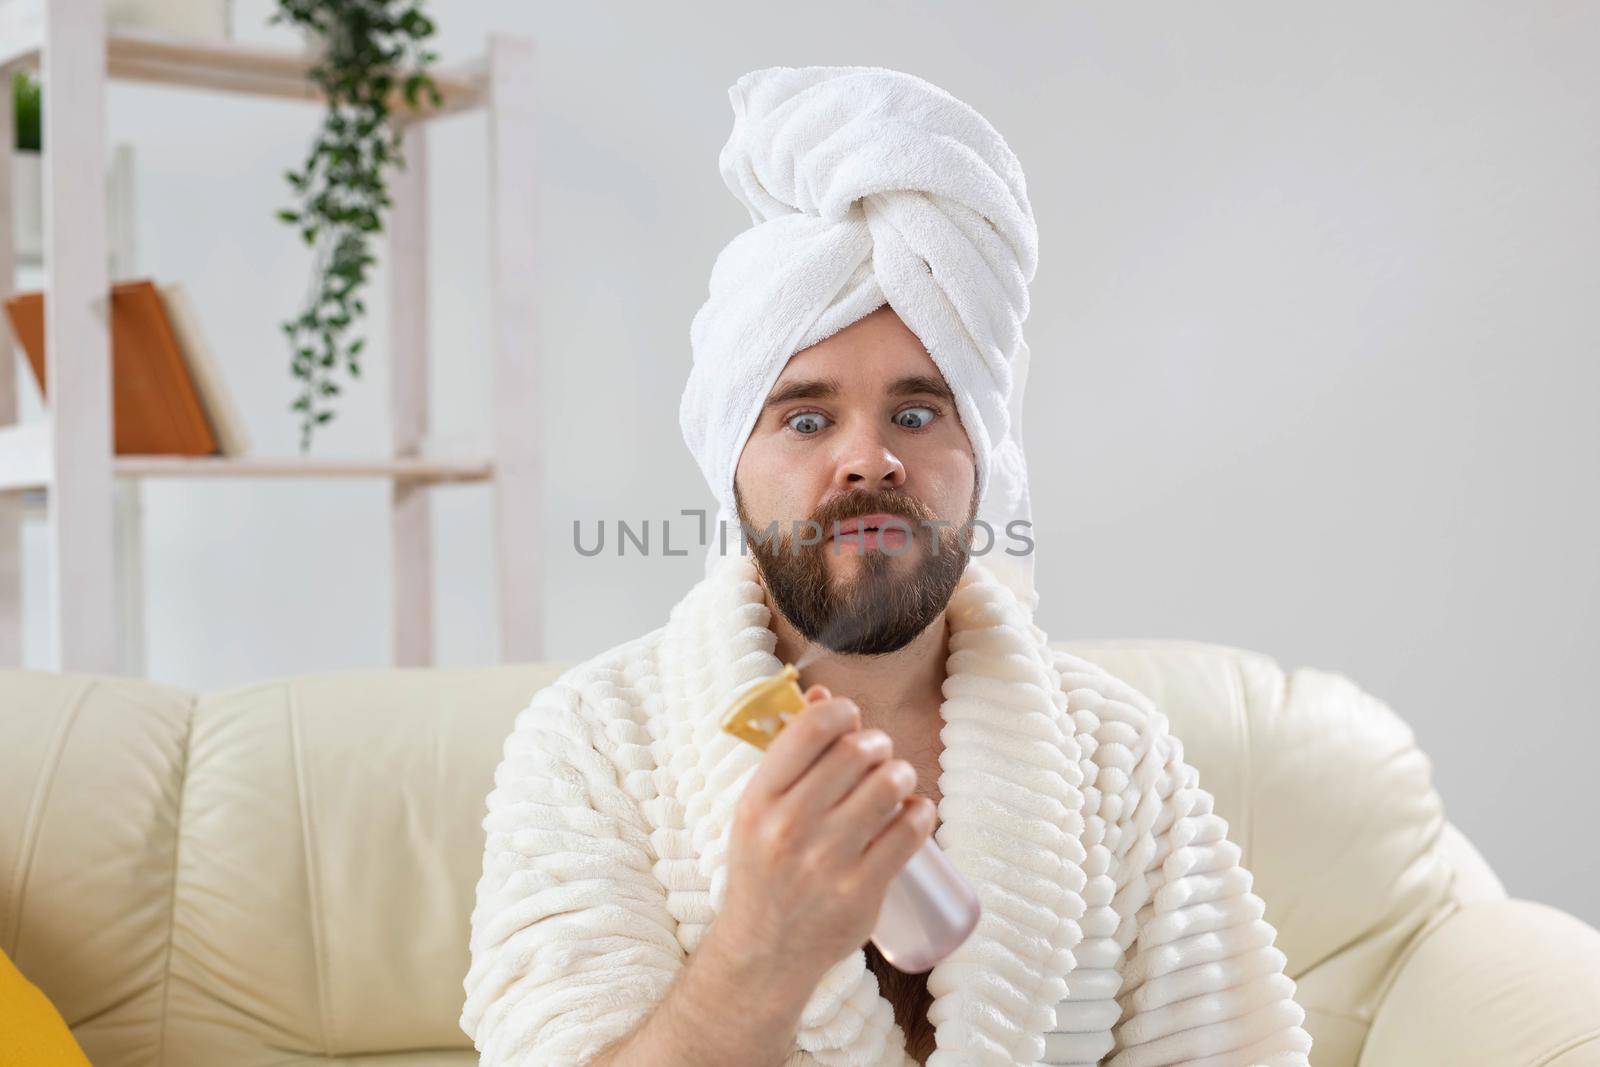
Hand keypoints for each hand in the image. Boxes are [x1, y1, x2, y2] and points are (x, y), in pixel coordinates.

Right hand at [713, 684, 936, 988]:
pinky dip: (921, 812)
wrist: (766, 949)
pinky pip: (910, 830)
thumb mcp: (760, 809)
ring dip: (901, 774)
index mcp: (759, 800)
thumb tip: (822, 696)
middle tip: (878, 755)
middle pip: (857, 751)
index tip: (852, 719)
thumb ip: (789, 754)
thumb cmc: (765, 867)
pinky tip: (912, 813)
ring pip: (889, 786)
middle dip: (877, 744)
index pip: (809, 729)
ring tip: (895, 783)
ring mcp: (827, 861)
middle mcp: (789, 828)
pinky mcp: (862, 890)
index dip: (842, 711)